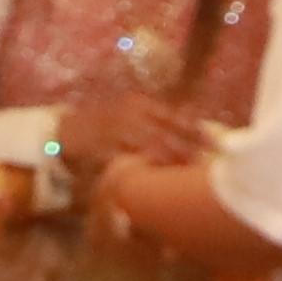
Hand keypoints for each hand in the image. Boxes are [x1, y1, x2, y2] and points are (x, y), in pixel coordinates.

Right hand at [55, 79, 204, 188]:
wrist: (67, 129)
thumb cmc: (105, 125)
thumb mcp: (130, 116)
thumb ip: (155, 124)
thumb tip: (190, 133)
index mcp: (139, 104)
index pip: (172, 116)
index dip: (194, 129)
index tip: (214, 141)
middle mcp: (130, 114)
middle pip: (165, 132)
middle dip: (187, 148)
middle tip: (205, 161)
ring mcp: (116, 129)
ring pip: (149, 145)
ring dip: (169, 159)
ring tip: (186, 171)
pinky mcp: (103, 146)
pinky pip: (126, 158)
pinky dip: (142, 166)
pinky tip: (156, 176)